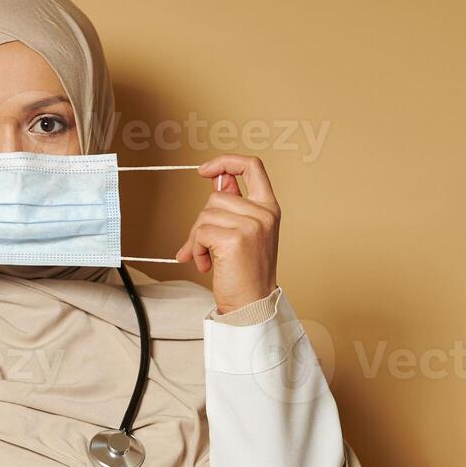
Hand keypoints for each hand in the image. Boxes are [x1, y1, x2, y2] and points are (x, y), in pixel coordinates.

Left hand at [175, 154, 279, 313]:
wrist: (252, 305)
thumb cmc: (247, 274)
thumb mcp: (245, 233)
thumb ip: (233, 205)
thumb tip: (216, 180)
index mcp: (270, 208)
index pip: (252, 166)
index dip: (227, 161)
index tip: (205, 171)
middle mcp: (264, 213)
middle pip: (216, 196)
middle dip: (202, 221)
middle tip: (203, 246)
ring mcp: (252, 225)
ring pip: (205, 214)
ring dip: (197, 238)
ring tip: (207, 258)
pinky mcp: (235, 238)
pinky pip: (200, 231)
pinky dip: (196, 248)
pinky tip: (205, 264)